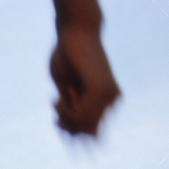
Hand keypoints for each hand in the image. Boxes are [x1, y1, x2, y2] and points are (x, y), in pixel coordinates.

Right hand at [50, 22, 119, 136]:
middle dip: (66, 127)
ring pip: (82, 126)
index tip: (57, 120)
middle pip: (86, 133)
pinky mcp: (100, 90)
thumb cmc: (68, 56)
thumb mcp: (66, 90)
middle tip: (56, 109)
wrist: (76, 30)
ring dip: (64, 117)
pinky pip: (79, 116)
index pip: (91, 133)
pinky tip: (59, 97)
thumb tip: (76, 137)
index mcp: (105, 100)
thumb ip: (72, 110)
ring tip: (57, 101)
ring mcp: (108, 96)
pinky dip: (65, 111)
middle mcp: (112, 100)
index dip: (72, 133)